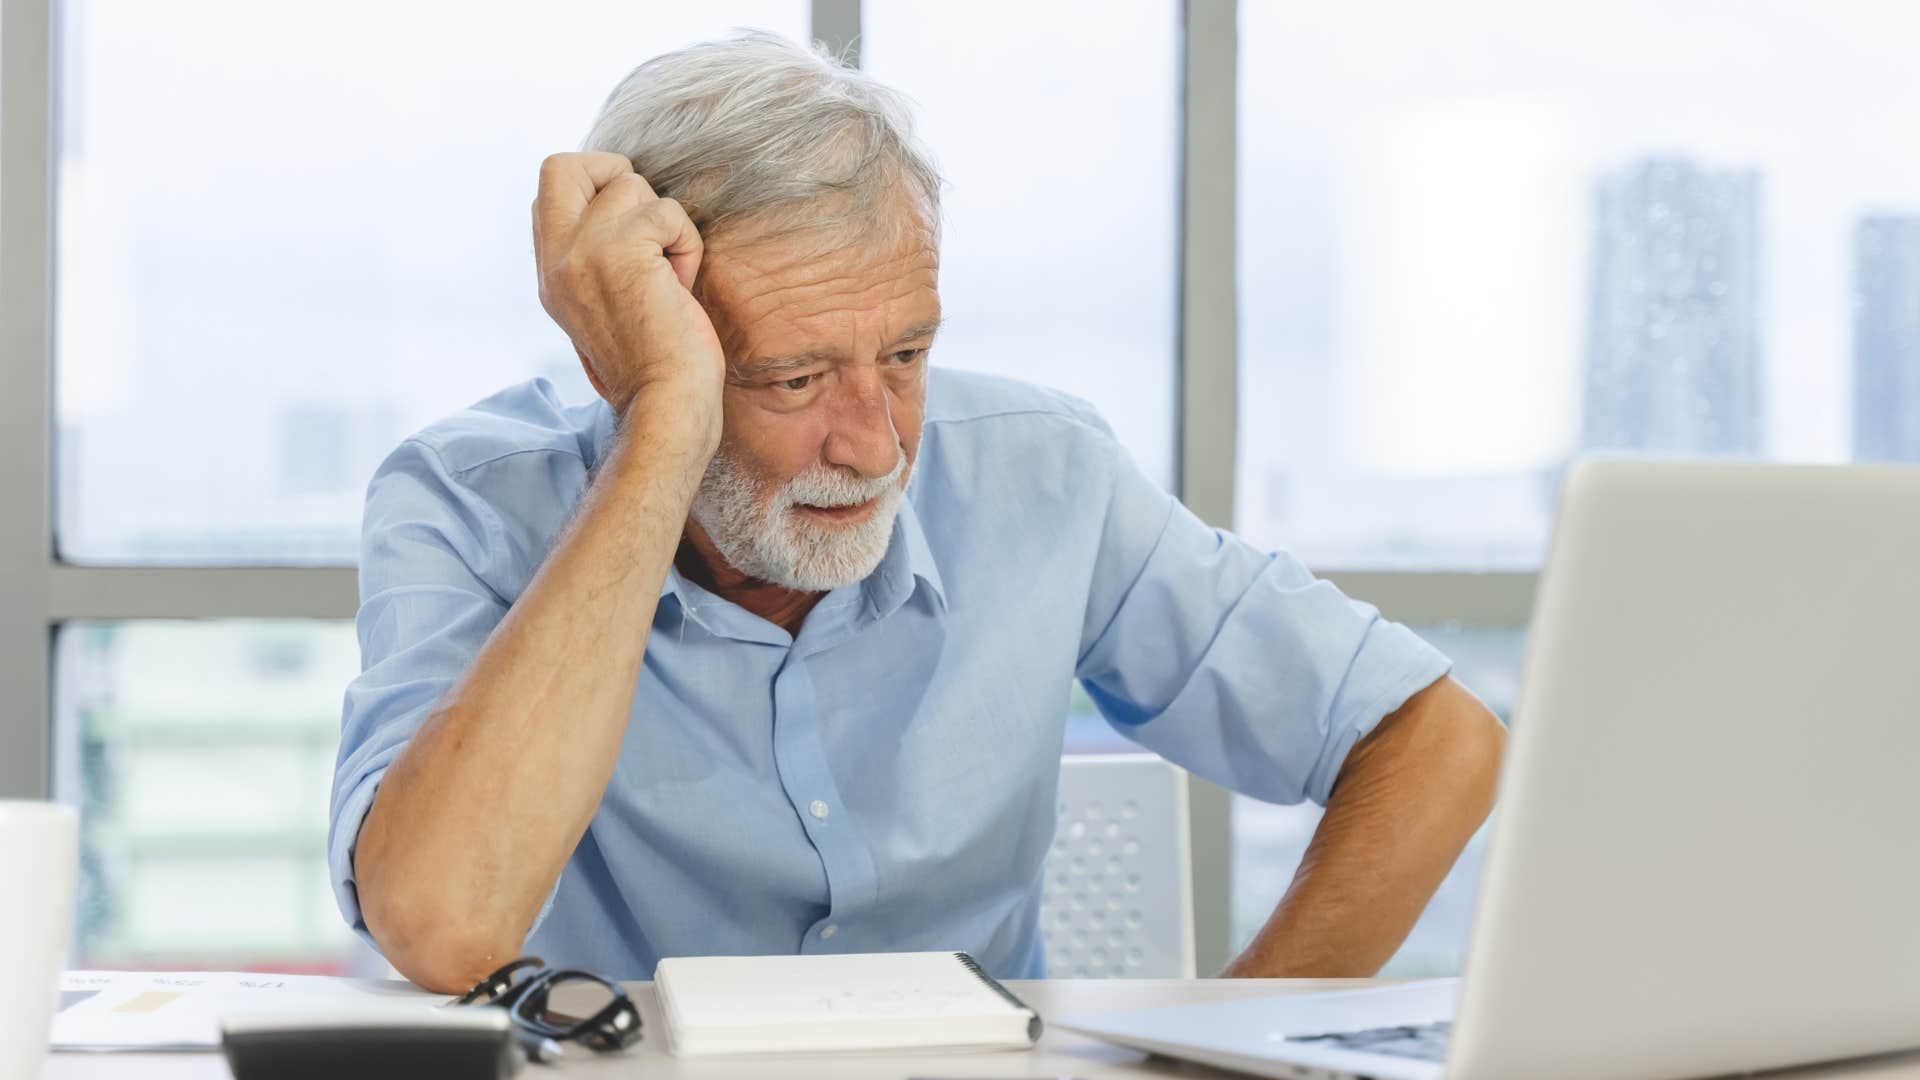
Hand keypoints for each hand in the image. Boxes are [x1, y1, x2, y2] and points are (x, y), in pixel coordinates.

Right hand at [532, 152, 724, 448]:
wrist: (666, 405)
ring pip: (631, 185)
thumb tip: (623, 205)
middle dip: (615, 176)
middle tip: (646, 226)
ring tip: (670, 277)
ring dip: (667, 226)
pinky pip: (667, 212)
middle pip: (561, 165)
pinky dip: (686, 244)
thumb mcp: (606, 305)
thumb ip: (597, 258)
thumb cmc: (656, 364)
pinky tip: (680, 286)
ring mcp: (581, 253)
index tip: (632, 232)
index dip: (596, 188)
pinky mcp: (619, 253)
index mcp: (550, 273)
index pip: (550, 188)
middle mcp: (555, 260)